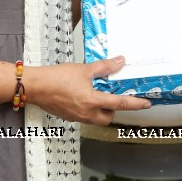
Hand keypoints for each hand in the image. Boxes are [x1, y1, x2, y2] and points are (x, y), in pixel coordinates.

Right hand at [28, 56, 150, 124]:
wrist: (35, 87)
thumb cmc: (56, 78)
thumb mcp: (84, 69)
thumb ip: (104, 67)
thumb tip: (119, 62)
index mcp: (92, 101)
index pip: (120, 104)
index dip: (135, 104)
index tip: (146, 104)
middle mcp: (86, 113)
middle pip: (108, 117)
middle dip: (114, 110)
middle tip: (114, 97)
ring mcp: (77, 117)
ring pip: (96, 119)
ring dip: (102, 110)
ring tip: (99, 95)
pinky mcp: (69, 116)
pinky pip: (85, 117)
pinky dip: (89, 110)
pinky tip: (84, 97)